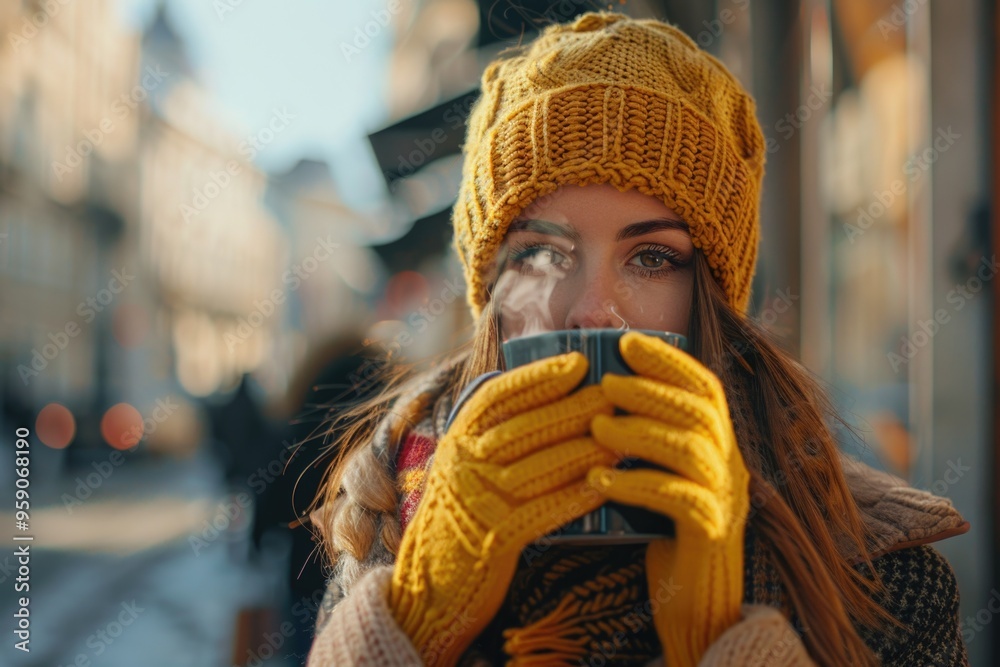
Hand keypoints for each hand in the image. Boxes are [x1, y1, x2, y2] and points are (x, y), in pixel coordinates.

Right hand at [388, 352, 614, 664]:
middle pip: (524, 428)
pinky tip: (604, 486)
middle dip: (574, 408)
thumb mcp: (461, 466)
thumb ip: (490, 434)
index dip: (538, 377)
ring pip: (537, 467)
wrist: (429, 588)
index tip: (578, 363)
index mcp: (455, 440)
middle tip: (615, 394)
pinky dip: (575, 497)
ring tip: (620, 437)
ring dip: (583, 450)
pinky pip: (542, 512)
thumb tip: (544, 395)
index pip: (498, 397)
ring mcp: (476, 502)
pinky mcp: (493, 541)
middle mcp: (461, 465)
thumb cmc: (459, 519)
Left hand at [586, 331, 749, 666]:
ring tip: (597, 428)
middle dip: (652, 389)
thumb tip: (600, 400)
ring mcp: (728, 501)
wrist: (697, 613)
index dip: (670, 359)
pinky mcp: (713, 534)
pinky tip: (598, 482)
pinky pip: (677, 497)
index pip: (706, 388)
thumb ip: (649, 445)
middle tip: (606, 384)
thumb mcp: (660, 482)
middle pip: (701, 411)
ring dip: (640, 432)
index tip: (627, 342)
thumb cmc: (667, 541)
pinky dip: (635, 483)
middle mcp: (733, 468)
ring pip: (692, 449)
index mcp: (721, 449)